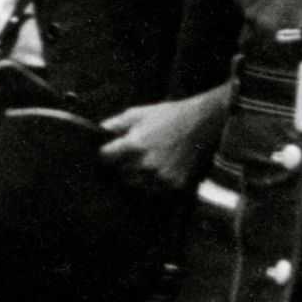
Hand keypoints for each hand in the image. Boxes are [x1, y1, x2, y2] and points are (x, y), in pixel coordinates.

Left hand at [105, 83, 229, 187]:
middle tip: (132, 155)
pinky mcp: (175, 184)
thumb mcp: (139, 113)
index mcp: (135, 145)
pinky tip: (162, 166)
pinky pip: (155, 189)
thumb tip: (98, 131)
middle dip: (122, 165)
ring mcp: (161, 176)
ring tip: (148, 160)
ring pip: (136, 183)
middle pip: (120, 173)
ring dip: (137, 175)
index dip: (106, 153)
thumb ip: (115, 124)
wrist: (203, 123)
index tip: (109, 151)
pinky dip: (155, 181)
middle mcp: (146, 164)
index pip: (105, 157)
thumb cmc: (169, 115)